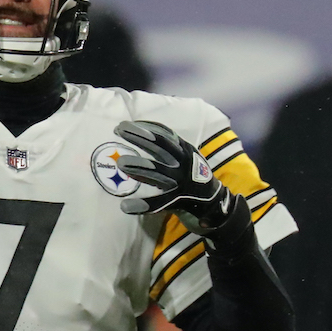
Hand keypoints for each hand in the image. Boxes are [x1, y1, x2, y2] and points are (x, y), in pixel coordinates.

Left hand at [113, 120, 231, 233]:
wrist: (213, 201)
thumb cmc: (192, 175)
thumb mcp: (185, 155)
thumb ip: (168, 146)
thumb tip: (140, 133)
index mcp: (185, 150)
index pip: (164, 134)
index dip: (145, 127)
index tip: (125, 124)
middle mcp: (183, 163)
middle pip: (160, 147)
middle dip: (139, 137)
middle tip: (119, 129)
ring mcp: (180, 182)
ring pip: (157, 172)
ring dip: (138, 167)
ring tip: (120, 163)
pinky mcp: (177, 200)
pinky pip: (158, 203)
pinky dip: (141, 205)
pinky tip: (125, 206)